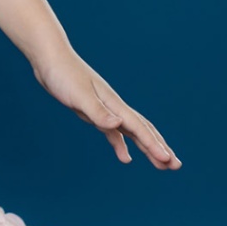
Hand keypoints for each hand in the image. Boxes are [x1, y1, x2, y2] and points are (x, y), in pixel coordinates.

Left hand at [31, 46, 181, 168]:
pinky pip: (114, 133)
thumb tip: (118, 125)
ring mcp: (106, 110)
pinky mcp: (94, 113)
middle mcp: (115, 107)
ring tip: (161, 164)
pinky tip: (126, 158)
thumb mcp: (79, 96)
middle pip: (144, 131)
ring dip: (147, 148)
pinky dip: (121, 145)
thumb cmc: (63, 75)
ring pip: (133, 133)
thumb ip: (98, 112)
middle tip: (176, 166)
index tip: (168, 161)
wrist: (50, 59)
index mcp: (114, 105)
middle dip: (160, 148)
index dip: (154, 146)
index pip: (139, 129)